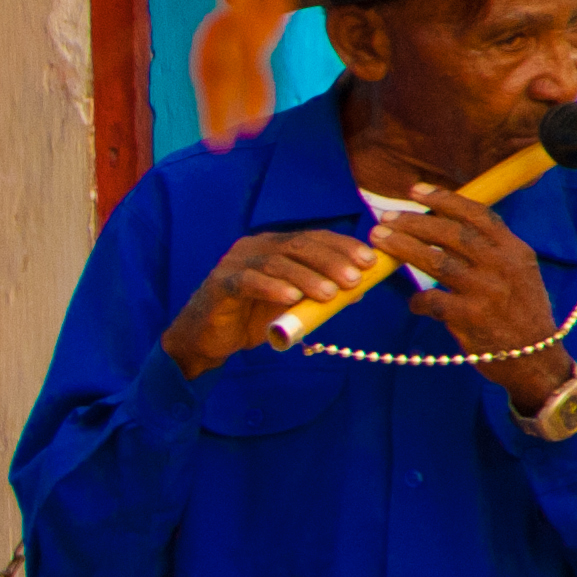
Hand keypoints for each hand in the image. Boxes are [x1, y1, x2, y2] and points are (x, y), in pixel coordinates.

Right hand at [162, 226, 383, 377]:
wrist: (207, 338)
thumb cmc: (251, 317)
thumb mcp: (292, 304)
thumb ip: (317, 294)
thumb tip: (357, 290)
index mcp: (275, 245)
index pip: (314, 238)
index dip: (343, 246)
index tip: (369, 261)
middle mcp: (256, 246)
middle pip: (298, 245)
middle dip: (331, 261)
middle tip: (355, 278)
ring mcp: (235, 262)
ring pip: (276, 262)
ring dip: (307, 277)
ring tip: (329, 294)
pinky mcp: (220, 283)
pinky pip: (248, 281)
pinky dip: (271, 288)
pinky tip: (291, 297)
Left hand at [374, 190, 576, 405]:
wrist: (536, 358)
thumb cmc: (520, 313)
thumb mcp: (519, 273)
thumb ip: (491, 250)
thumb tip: (445, 225)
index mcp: (515, 251)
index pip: (478, 215)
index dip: (445, 200)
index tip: (416, 191)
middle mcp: (503, 267)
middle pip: (452, 234)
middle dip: (414, 222)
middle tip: (385, 219)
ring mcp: (487, 292)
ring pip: (436, 262)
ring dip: (403, 249)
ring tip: (379, 240)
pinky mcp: (471, 318)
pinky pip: (432, 301)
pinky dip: (418, 301)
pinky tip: (414, 303)